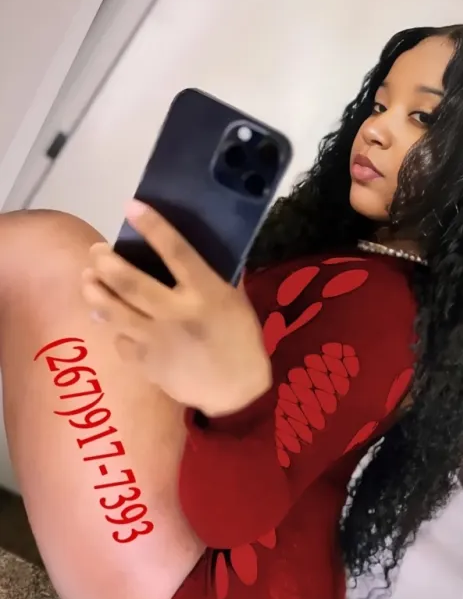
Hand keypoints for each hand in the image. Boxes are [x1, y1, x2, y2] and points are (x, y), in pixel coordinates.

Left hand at [81, 200, 271, 416]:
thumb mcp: (236, 303)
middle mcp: (177, 314)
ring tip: (86, 280)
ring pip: (115, 312)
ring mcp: (158, 341)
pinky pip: (121, 342)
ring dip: (95, 293)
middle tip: (96, 252)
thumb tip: (198, 251)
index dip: (152, 227)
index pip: (176, 252)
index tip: (131, 206)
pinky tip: (112, 321)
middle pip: (131, 283)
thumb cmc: (240, 340)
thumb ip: (214, 278)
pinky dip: (115, 329)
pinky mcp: (147, 365)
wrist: (236, 391)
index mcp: (206, 293)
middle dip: (106, 263)